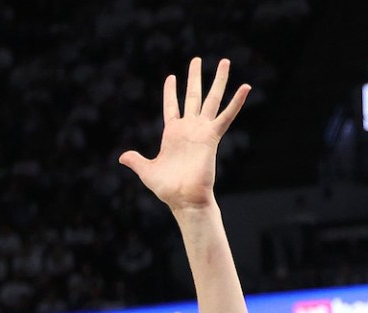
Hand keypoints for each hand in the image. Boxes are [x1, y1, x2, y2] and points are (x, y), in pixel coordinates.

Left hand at [117, 57, 249, 212]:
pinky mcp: (213, 136)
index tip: (171, 77)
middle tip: (197, 59)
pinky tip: (245, 87)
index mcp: (172, 133)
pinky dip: (237, 102)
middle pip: (193, 95)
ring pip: (212, 99)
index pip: (171, 107)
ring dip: (219, 80)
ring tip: (225, 61)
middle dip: (195, 77)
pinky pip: (226, 116)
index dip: (170, 92)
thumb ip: (136, 160)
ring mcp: (202, 130)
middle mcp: (189, 128)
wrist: (185, 199)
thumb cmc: (168, 189)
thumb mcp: (147, 171)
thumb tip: (122, 158)